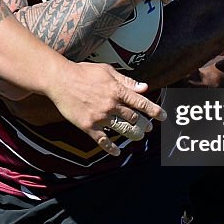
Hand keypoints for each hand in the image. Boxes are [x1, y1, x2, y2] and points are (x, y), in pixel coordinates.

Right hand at [45, 62, 164, 155]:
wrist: (60, 80)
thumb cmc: (83, 72)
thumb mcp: (107, 71)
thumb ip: (126, 81)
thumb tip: (144, 87)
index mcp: (117, 90)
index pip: (141, 103)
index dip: (154, 111)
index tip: (163, 117)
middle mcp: (111, 105)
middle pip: (134, 118)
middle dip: (144, 124)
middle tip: (149, 127)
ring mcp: (99, 117)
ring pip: (122, 130)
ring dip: (134, 134)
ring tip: (139, 136)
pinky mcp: (88, 126)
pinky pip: (102, 140)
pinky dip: (111, 148)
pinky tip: (117, 152)